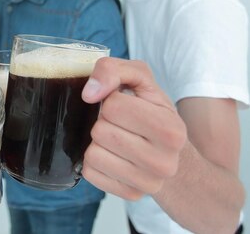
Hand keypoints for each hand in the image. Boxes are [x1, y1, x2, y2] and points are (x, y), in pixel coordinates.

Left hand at [81, 58, 186, 200]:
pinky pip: (90, 173)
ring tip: (116, 139)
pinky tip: (113, 157)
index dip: (111, 101)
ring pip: (92, 154)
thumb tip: (89, 92)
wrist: (174, 155)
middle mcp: (164, 161)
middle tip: (120, 125)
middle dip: (102, 122)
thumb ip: (113, 69)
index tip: (125, 105)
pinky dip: (95, 161)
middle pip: (100, 131)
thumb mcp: (140, 80)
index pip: (112, 106)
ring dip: (96, 142)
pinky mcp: (131, 195)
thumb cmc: (153, 111)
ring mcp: (148, 183)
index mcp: (170, 128)